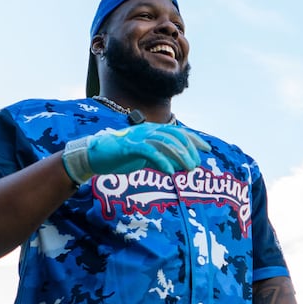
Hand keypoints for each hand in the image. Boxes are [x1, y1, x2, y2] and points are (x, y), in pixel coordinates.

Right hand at [62, 123, 208, 184]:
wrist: (96, 155)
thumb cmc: (120, 157)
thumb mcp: (144, 158)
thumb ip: (159, 159)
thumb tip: (176, 166)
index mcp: (152, 131)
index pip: (178, 132)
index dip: (194, 139)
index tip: (206, 149)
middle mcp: (148, 131)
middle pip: (175, 136)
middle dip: (189, 150)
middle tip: (196, 165)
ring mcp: (139, 137)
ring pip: (165, 143)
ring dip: (180, 156)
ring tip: (189, 169)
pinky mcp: (130, 147)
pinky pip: (150, 152)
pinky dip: (162, 162)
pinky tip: (170, 173)